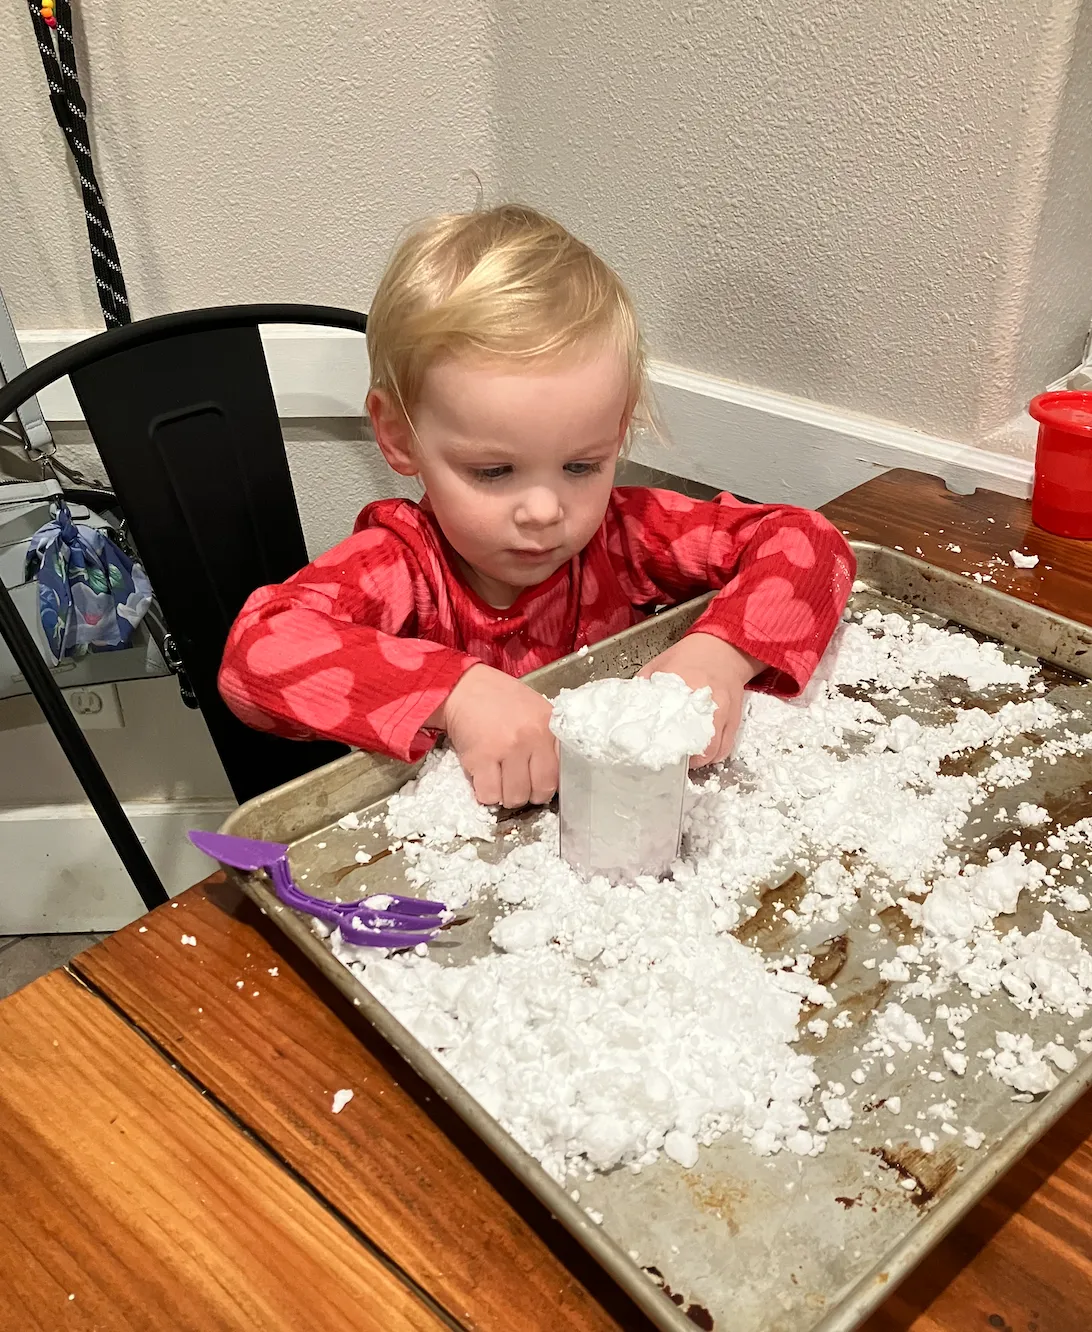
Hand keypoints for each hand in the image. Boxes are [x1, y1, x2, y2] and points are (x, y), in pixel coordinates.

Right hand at [431, 664, 557, 806]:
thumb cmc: (500, 700)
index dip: (550, 785)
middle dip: (529, 795)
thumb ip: (549, 739)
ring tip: (500, 781)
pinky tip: (484, 778)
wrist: (464, 687)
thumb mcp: (536, 710)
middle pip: (540, 791)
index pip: (562, 773)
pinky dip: (486, 794)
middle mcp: (532, 738)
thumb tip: (555, 775)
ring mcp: (506, 749)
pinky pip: (489, 795)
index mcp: (549, 726)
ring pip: (515, 797)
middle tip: (518, 785)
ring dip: (506, 796)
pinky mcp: (480, 758)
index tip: (540, 785)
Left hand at [638, 633, 763, 767]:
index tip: (654, 751)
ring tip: (687, 761)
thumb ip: (645, 684)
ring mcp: (724, 711)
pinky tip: (704, 754)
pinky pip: (727, 745)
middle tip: (671, 760)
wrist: (725, 648)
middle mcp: (706, 701)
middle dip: (684, 758)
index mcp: (683, 686)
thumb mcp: (661, 664)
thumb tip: (629, 706)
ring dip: (701, 760)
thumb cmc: (691, 655)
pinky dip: (715, 755)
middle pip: (697, 744)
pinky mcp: (735, 717)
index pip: (669, 721)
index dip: (662, 742)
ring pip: (715, 750)